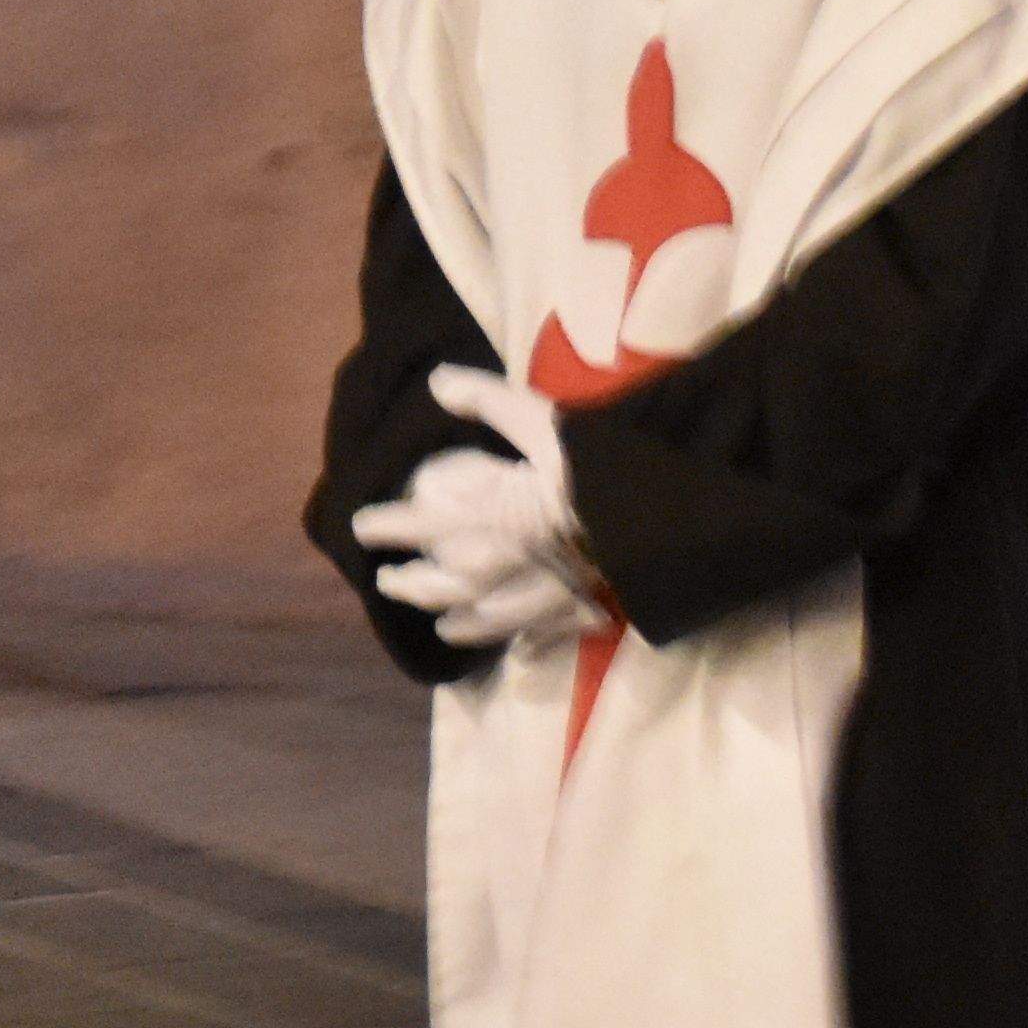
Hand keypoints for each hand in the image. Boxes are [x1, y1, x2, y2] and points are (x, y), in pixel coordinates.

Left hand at [348, 383, 601, 658]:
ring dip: (455, 621)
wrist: (668, 519)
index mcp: (494, 517)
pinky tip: (511, 646)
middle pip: (445, 584)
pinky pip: (540, 632)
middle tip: (386, 581)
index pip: (422, 527)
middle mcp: (509, 564)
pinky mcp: (580, 610)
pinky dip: (519, 640)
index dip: (387, 527)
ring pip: (485, 618)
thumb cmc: (602, 466)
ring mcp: (544, 594)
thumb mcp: (544, 420)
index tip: (360, 526)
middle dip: (411, 585)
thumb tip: (438, 381)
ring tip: (436, 622)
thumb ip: (488, 401)